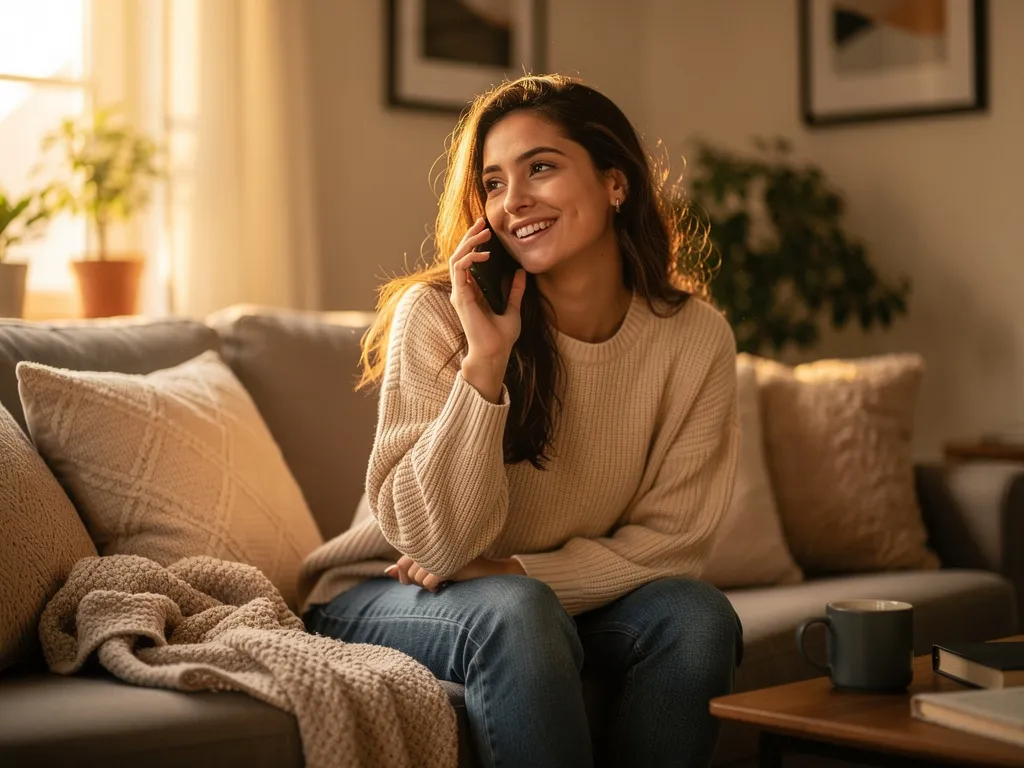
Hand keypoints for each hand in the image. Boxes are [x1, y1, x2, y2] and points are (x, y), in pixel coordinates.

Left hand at [384, 554, 524, 591]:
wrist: (488, 570)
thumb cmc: (459, 567)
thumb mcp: (431, 567)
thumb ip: (410, 568)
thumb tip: (388, 571)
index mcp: (426, 538)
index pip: (402, 561)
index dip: (404, 575)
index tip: (414, 581)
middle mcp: (432, 541)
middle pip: (407, 570)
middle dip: (416, 582)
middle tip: (432, 581)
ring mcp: (441, 550)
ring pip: (417, 577)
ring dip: (427, 584)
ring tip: (441, 580)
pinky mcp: (449, 562)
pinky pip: (429, 581)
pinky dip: (434, 586)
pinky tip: (445, 584)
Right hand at [449, 218, 526, 398]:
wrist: (495, 352)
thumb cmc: (501, 337)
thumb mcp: (513, 308)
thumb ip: (515, 290)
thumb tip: (521, 272)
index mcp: (473, 291)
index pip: (469, 261)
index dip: (475, 244)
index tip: (487, 230)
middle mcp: (463, 290)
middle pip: (460, 255)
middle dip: (470, 236)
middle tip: (482, 222)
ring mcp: (460, 293)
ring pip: (456, 258)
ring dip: (468, 242)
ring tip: (483, 232)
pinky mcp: (460, 296)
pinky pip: (459, 269)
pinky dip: (469, 257)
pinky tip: (483, 253)